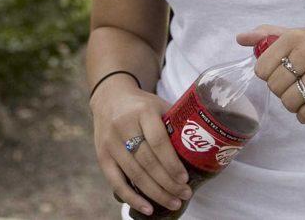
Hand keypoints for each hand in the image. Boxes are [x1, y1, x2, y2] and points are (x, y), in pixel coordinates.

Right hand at [89, 75, 192, 215]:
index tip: (185, 179)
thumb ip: (175, 123)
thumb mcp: (159, 105)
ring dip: (155, 193)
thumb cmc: (142, 105)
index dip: (172, 163)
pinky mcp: (102, 155)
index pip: (158, 141)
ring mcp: (110, 141)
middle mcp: (124, 125)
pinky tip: (148, 208)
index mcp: (143, 111)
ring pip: (134, 173)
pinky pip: (116, 182)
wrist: (109, 97)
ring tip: (173, 203)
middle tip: (184, 195)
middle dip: (168, 183)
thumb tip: (203, 149)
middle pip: (147, 161)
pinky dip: (132, 197)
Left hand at [236, 25, 304, 124]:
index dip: (270, 76)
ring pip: (290, 102)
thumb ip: (270, 35)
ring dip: (295, 105)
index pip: (262, 68)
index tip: (283, 74)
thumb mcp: (304, 34)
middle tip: (298, 86)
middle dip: (283, 92)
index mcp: (295, 37)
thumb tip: (240, 38)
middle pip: (275, 87)